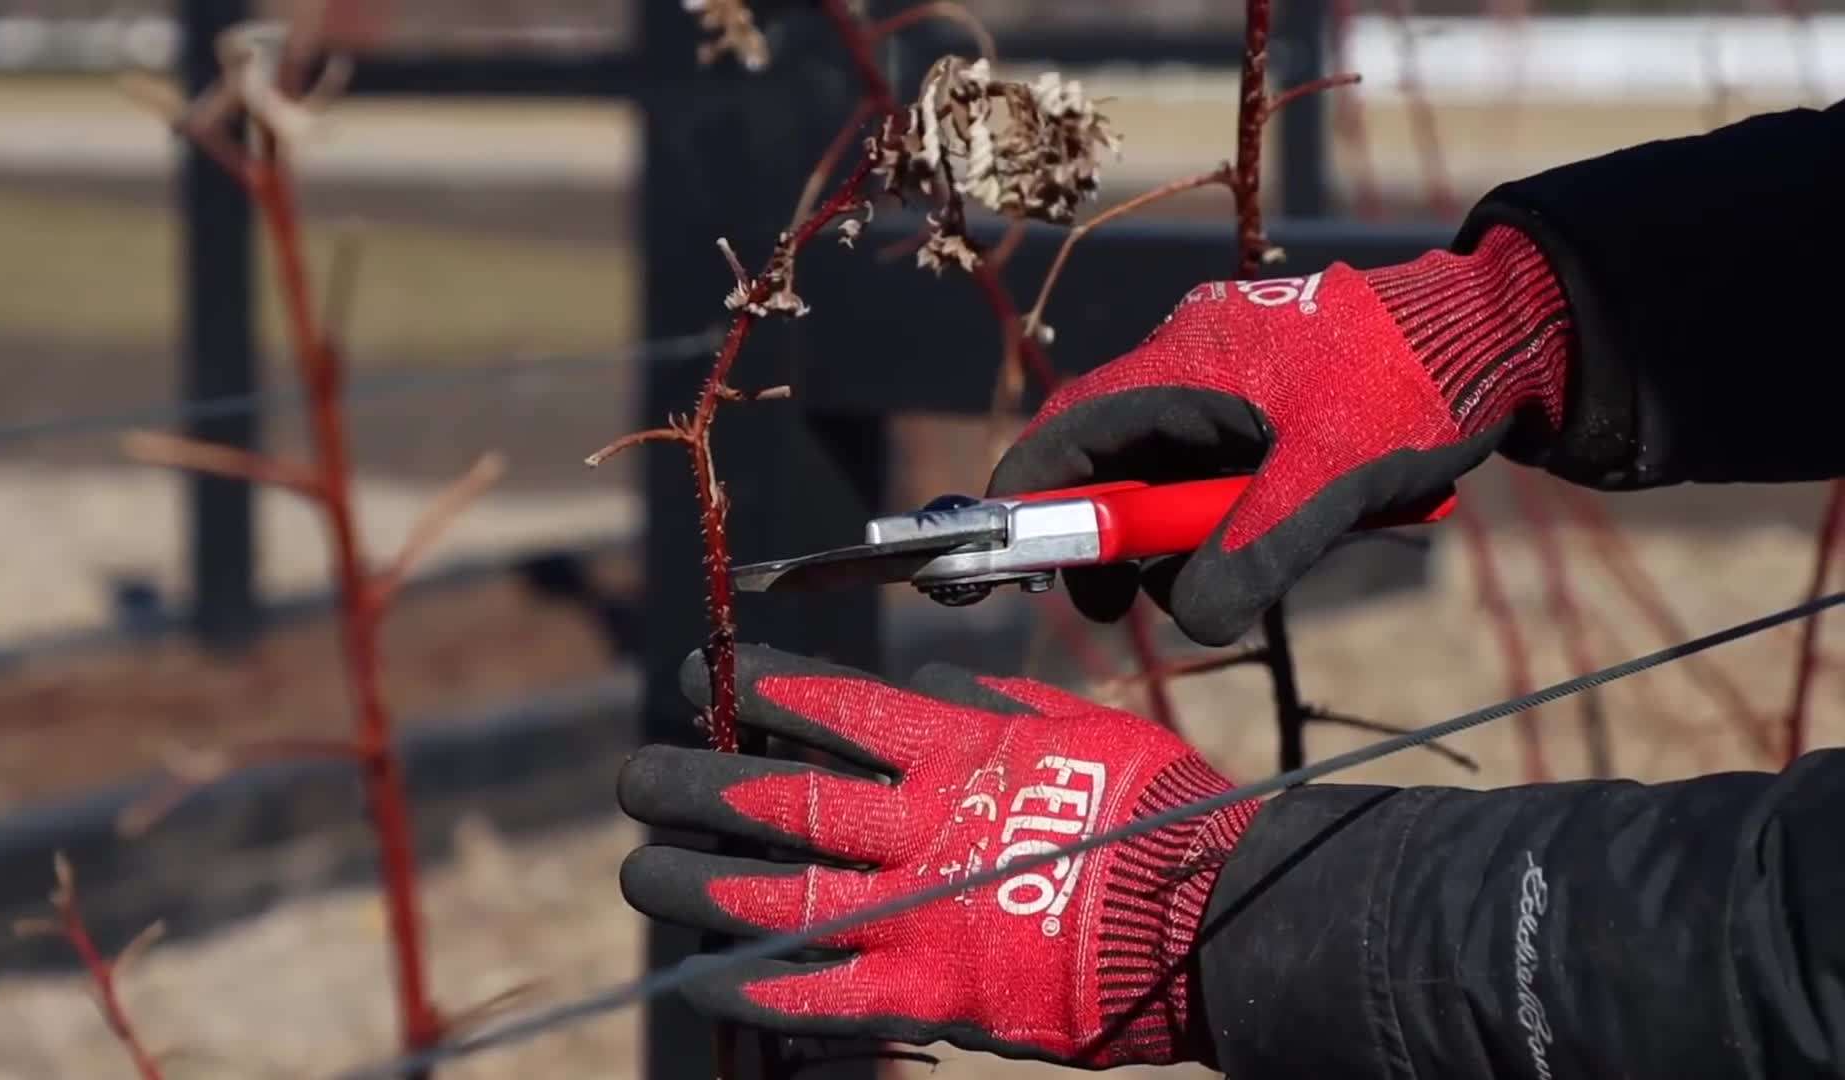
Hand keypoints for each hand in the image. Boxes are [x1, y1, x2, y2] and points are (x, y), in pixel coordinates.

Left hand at [616, 644, 1258, 1066]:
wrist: (1206, 922)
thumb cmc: (1152, 811)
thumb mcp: (1074, 727)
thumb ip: (991, 702)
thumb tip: (926, 682)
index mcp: (958, 755)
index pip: (832, 710)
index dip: (756, 692)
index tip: (702, 673)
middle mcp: (921, 831)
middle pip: (781, 803)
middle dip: (696, 787)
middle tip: (637, 778)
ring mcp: (918, 919)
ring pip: (777, 898)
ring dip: (697, 882)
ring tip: (641, 871)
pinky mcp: (928, 997)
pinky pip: (822, 998)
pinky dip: (757, 989)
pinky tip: (700, 975)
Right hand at [989, 224, 1572, 645]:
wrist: (1499, 331)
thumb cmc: (1414, 388)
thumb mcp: (1330, 483)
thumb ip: (1251, 555)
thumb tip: (1188, 621)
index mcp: (1184, 364)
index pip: (1067, 430)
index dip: (1031, 498)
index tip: (1019, 564)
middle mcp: (1188, 362)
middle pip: (1106, 458)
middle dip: (1110, 538)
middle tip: (1123, 605)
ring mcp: (1224, 377)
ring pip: (1163, 468)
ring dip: (1182, 531)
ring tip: (1236, 570)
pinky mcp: (1261, 396)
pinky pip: (1213, 461)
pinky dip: (1227, 507)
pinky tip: (1282, 529)